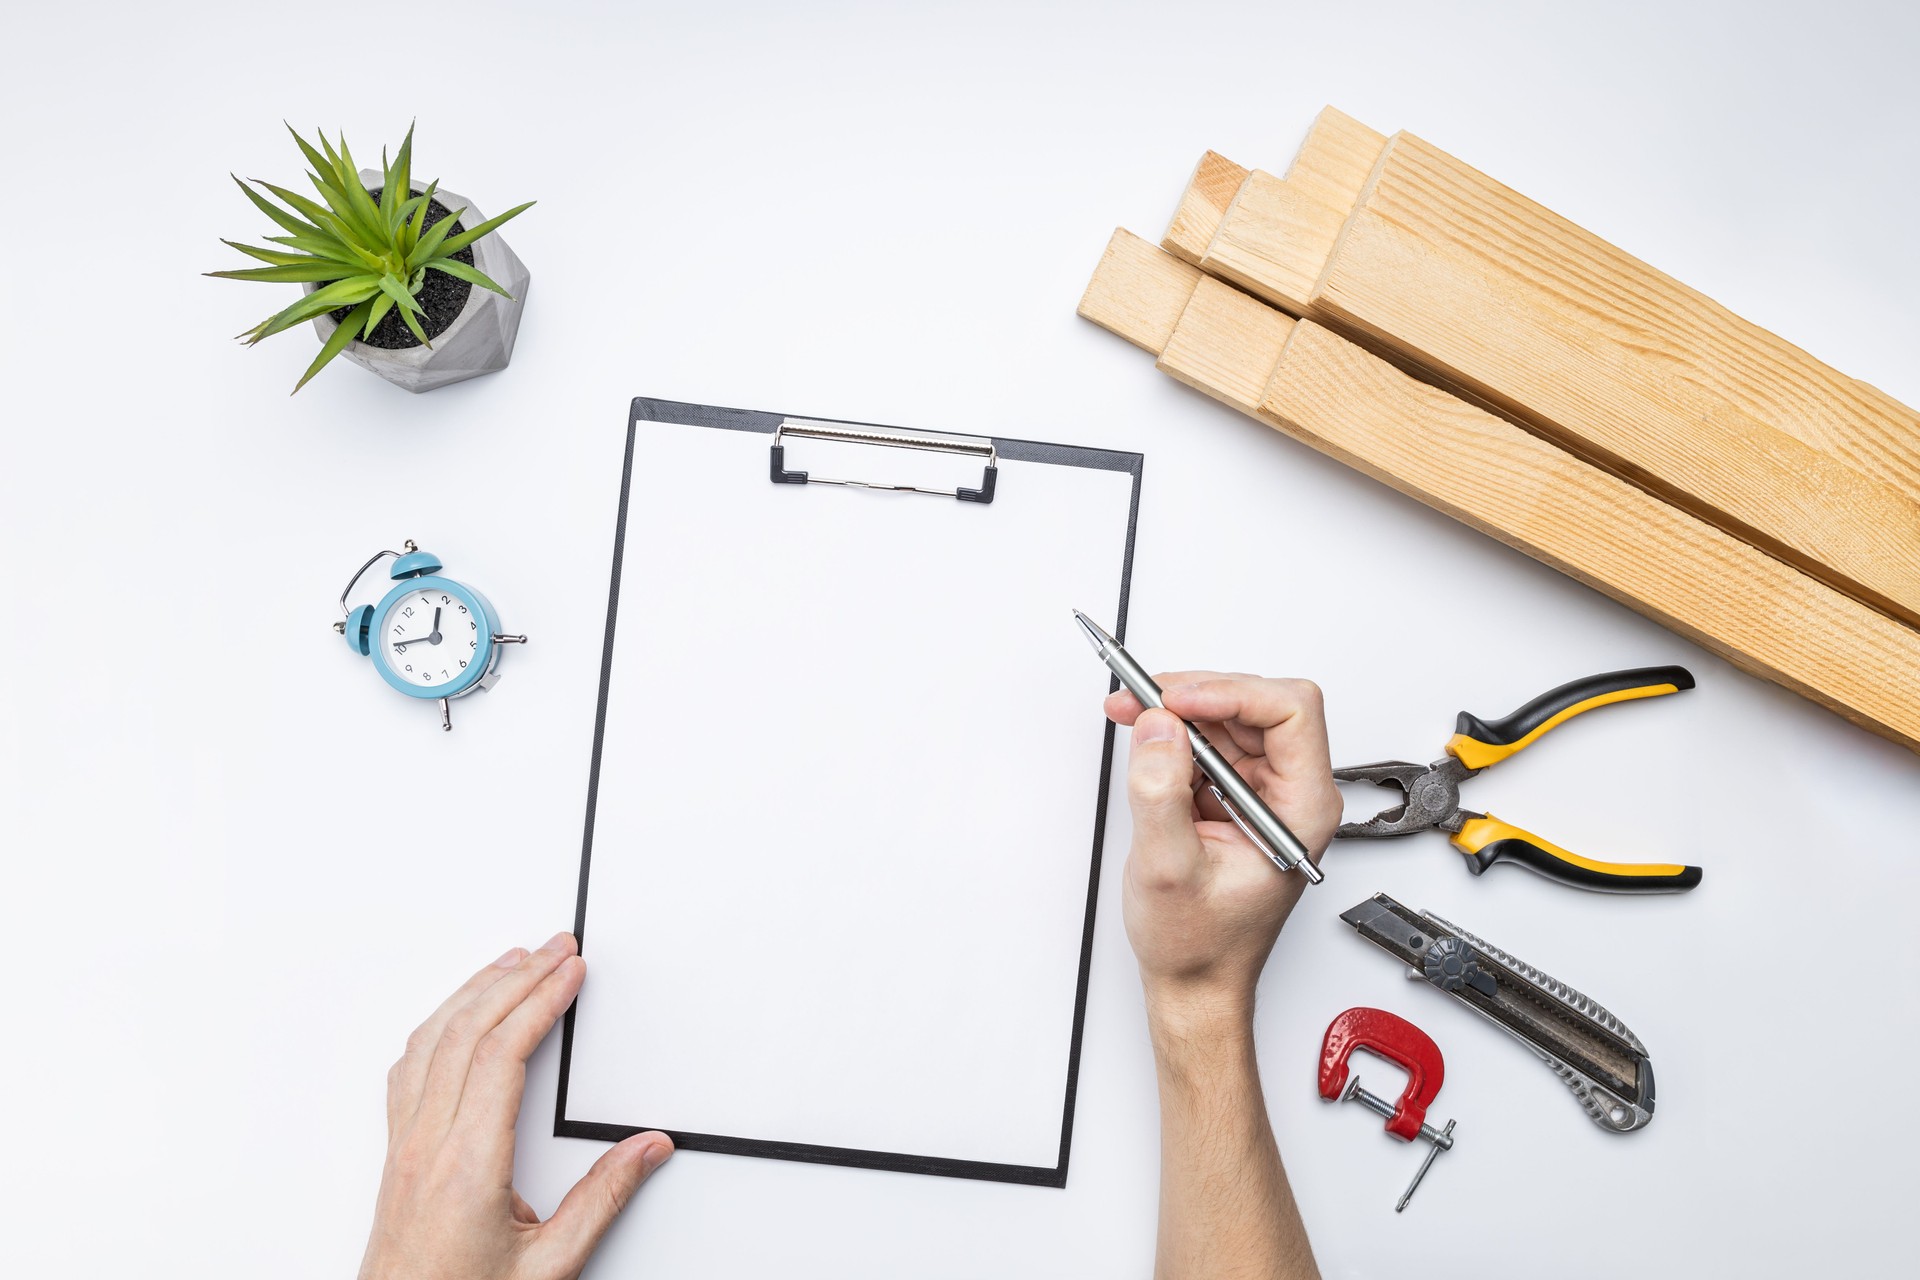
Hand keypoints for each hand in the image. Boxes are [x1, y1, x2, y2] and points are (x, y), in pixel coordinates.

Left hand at [359, 934, 672, 1279]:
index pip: (503, 1054)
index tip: (570, 971)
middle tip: (554, 948)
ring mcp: (404, 1147)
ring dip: (473, 991)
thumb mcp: (549, 1265)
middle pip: (467, 1032)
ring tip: (510, 961)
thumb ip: (603, 1201)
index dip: (541, 1001)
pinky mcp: (395, 1154)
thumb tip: (646, 1150)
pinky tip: (456, 1016)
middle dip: (516, 978)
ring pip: (430, 1042)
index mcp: (468, 1166)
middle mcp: (427, 1146)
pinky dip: (439, 1025)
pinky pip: (409, 1069)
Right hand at [1104, 673, 1340, 1021]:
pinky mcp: (1233, 796)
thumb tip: (1157, 728)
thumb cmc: (1200, 945)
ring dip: (1179, 709)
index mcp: (1302, 810)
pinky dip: (1173, 732)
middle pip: (1258, 704)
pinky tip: (1143, 738)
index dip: (1231, 693)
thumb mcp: (1168, 870)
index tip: (1178, 701)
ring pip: (1231, 717)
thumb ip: (1159, 792)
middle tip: (1142, 699)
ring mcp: (1263, 794)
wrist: (1193, 982)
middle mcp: (1292, 795)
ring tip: (1132, 712)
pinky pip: (1210, 742)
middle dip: (1197, 694)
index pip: (1291, 712)